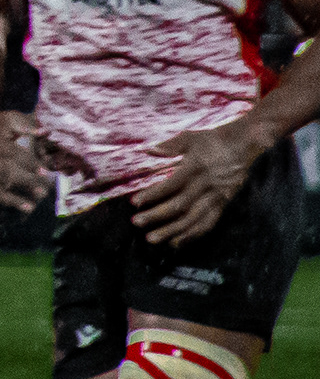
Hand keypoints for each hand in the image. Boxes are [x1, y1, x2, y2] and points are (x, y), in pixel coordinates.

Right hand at [0, 104, 51, 212]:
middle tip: (43, 192)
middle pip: (0, 170)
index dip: (28, 162)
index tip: (44, 172)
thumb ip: (27, 126)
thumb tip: (45, 132)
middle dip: (23, 181)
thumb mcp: (10, 119)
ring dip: (10, 199)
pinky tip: (13, 210)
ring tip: (30, 208)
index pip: (9, 151)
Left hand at [131, 118, 268, 246]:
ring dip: (172, 231)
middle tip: (136, 222)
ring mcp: (217, 196)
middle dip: (157, 216)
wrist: (244, 145)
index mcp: (196, 167)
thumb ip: (170, 145)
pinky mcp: (224, 203)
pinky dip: (192, 234)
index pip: (171, 185)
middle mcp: (206, 185)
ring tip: (152, 238)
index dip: (153, 194)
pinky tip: (176, 242)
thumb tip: (148, 150)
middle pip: (180, 205)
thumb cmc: (211, 140)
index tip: (134, 202)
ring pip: (194, 219)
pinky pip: (209, 223)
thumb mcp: (190, 137)